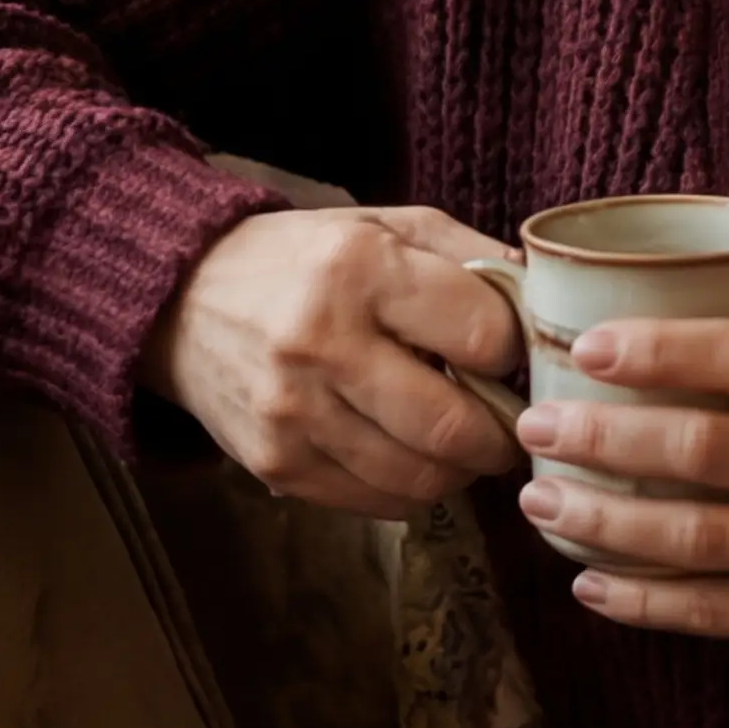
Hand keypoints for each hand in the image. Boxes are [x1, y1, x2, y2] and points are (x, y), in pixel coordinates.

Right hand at [153, 205, 525, 515]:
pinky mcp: (274, 464)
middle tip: (508, 424)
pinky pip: (375, 501)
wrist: (181, 300)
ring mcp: (292, 412)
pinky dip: (409, 489)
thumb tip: (547, 304)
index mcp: (359, 269)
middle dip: (500, 435)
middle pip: (454, 426)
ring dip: (459, 470)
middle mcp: (321, 342)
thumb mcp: (385, 226)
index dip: (511, 350)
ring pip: (419, 478)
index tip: (505, 353)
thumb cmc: (303, 260)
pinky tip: (408, 455)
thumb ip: (470, 256)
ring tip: (460, 442)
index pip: (483, 334)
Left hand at [518, 320, 728, 657]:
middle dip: (604, 438)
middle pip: (701, 450)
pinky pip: (714, 612)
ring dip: (603, 521)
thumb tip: (664, 336)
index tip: (591, 345)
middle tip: (538, 426)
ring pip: (694, 538)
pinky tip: (590, 584)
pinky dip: (644, 601)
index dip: (661, 350)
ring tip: (542, 503)